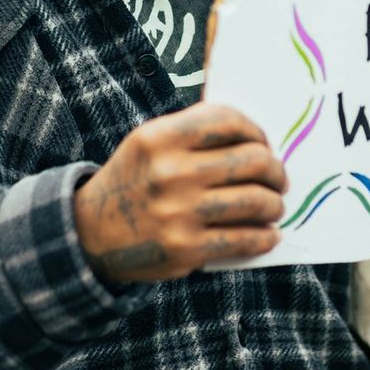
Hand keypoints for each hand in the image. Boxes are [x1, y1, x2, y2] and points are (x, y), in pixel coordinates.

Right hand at [74, 103, 285, 282]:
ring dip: (274, 204)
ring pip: (255, 200)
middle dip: (275, 170)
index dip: (256, 131)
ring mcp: (179, 212)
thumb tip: (257, 138)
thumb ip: (194, 133)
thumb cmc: (135, 180)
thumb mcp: (150, 143)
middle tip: (278, 178)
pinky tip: (269, 234)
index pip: (228, 121)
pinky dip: (265, 237)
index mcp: (160, 137)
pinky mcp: (186, 248)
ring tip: (274, 206)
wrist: (91, 232)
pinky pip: (244, 239)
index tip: (263, 144)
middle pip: (251, 160)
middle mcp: (170, 172)